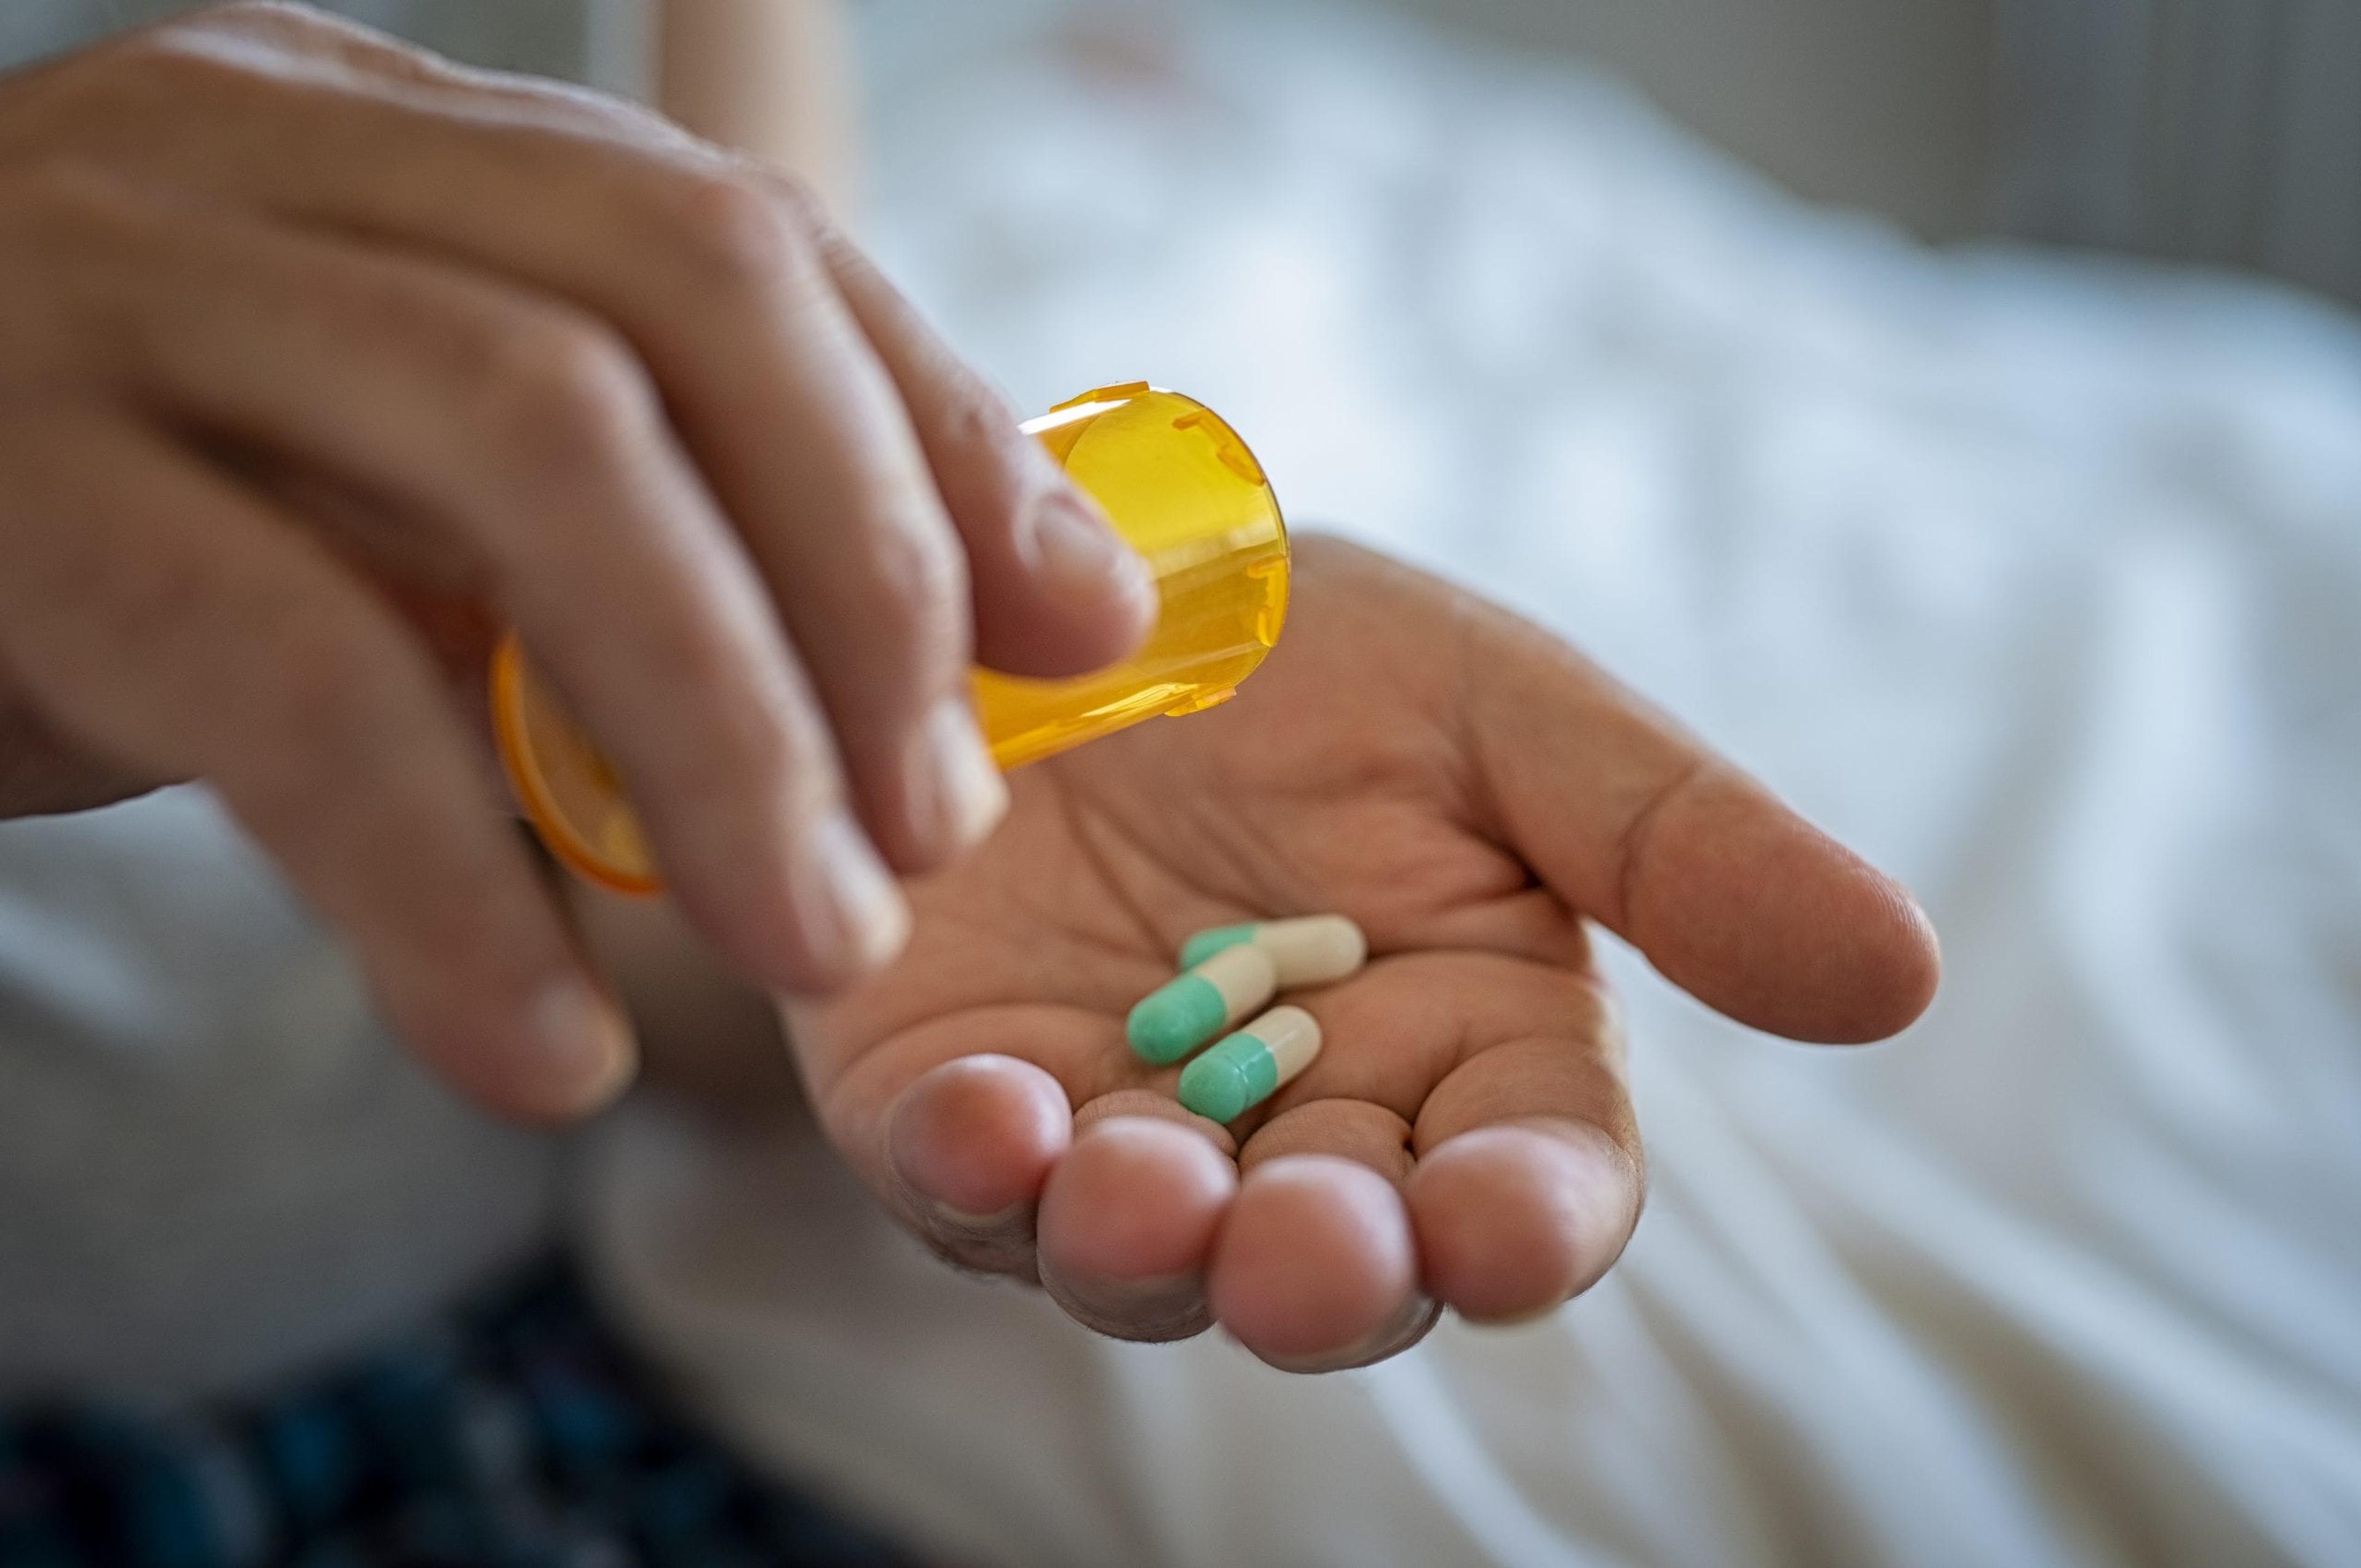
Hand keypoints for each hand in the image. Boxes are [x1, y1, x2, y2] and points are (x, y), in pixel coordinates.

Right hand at [0, 3, 1149, 1117]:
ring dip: (719, 730)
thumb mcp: (392, 496)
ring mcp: (108, 289)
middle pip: (673, 302)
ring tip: (810, 943)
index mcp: (387, 141)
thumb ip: (638, 522)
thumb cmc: (124, 546)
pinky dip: (453, 883)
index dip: (942, 440)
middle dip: (860, 575)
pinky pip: (295, 679)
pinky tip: (540, 1047)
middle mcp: (258, 156)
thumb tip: (982, 637)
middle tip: (938, 828)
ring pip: (530, 450)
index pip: (737, 237)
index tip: (1076, 636)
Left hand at [793, 538, 1939, 1369]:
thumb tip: (1902, 974)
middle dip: (1328, 1273)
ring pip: (1146, 1256)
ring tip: (1140, 1188)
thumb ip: (1673, 844)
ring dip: (1146, 1246)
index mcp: (1461, 1044)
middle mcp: (1294, 1127)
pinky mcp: (946, 1099)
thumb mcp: (1498, 708)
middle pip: (1340, 1261)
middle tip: (1312, 1248)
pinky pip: (953, 1178)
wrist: (1055, 581)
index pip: (1528, 1182)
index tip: (1499, 1227)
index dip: (1520, 1225)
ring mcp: (1113, 1131)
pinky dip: (968, 1168)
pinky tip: (979, 1117)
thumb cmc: (1297, 645)